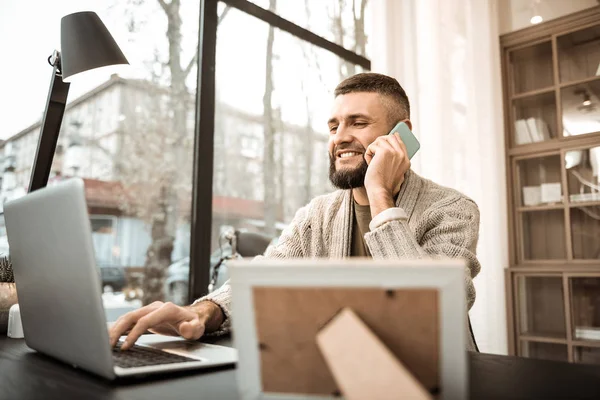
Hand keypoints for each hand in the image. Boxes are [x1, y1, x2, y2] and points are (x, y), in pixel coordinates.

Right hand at [108, 300, 222, 349]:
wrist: (192, 316)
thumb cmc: (194, 322)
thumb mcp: (198, 327)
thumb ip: (192, 329)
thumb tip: (183, 328)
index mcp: (167, 309)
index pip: (145, 321)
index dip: (133, 334)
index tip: (125, 346)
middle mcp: (155, 307)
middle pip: (132, 316)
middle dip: (118, 330)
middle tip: (109, 345)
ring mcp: (149, 310)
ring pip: (127, 317)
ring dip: (115, 329)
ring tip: (106, 342)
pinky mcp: (145, 315)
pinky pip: (129, 320)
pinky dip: (118, 327)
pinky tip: (110, 335)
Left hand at [363, 132, 410, 215]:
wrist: (380, 192)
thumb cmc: (384, 185)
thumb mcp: (394, 172)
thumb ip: (395, 160)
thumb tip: (391, 145)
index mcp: (406, 161)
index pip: (400, 142)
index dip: (392, 138)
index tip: (387, 139)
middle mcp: (402, 155)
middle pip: (390, 137)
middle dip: (380, 142)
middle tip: (374, 151)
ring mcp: (394, 152)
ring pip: (380, 140)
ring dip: (373, 149)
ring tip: (372, 161)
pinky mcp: (384, 152)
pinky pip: (372, 146)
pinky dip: (368, 154)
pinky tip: (369, 163)